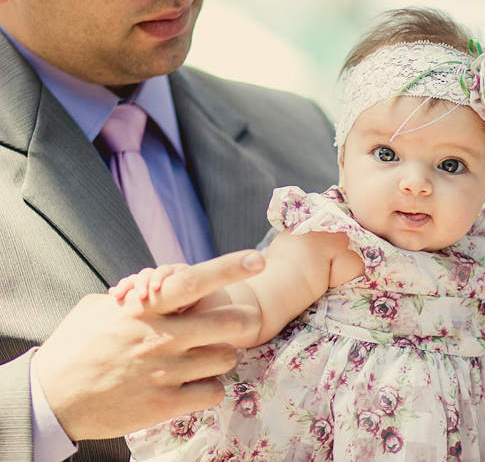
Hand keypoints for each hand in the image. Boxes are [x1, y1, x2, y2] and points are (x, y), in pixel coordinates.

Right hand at [33, 249, 264, 440]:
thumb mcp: (99, 309)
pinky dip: (210, 386)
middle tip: (244, 321)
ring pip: (225, 358)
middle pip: (227, 322)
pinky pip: (213, 391)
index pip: (192, 281)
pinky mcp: (165, 403)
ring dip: (223, 355)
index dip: (229, 268)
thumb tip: (154, 284)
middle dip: (245, 320)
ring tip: (206, 355)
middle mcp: (160, 338)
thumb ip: (133, 295)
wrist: (51, 399)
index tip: (255, 259)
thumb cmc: (74, 348)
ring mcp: (165, 372)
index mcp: (143, 309)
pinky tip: (196, 383)